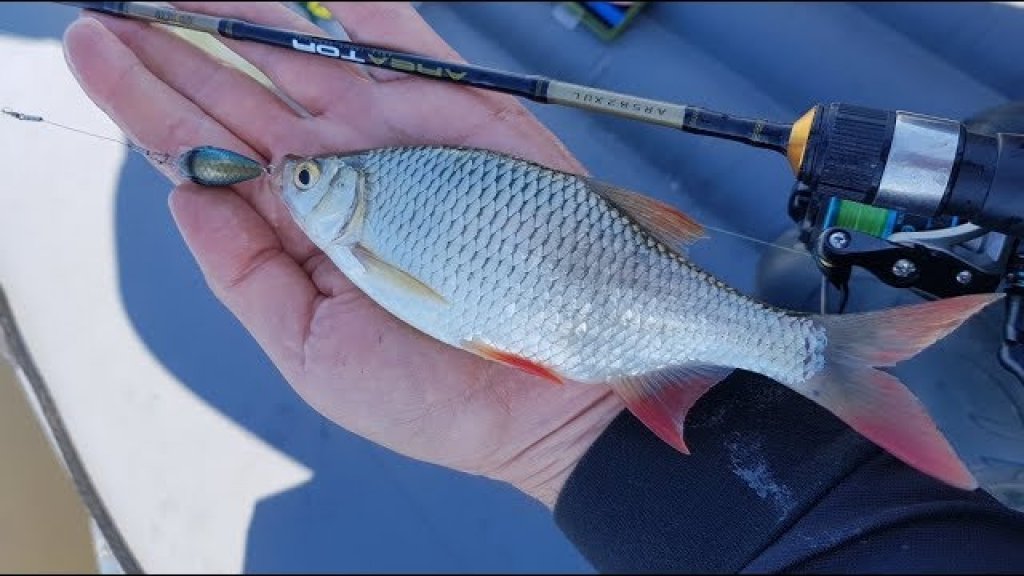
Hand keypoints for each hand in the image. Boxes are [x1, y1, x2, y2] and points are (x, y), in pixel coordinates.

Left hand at [63, 2, 623, 507]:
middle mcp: (342, 174)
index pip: (209, 153)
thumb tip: (185, 194)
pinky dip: (361, 10)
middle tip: (114, 6)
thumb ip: (245, 274)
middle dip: (178, 48)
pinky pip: (406, 46)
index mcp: (299, 229)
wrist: (547, 405)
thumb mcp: (311, 353)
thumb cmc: (434, 396)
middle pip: (244, 92)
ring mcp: (400, 139)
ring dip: (249, 15)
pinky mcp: (462, 118)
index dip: (149, 102)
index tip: (97, 53)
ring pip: (309, 54)